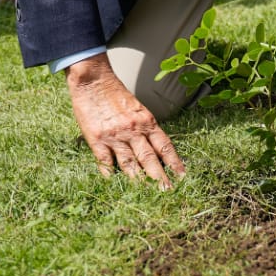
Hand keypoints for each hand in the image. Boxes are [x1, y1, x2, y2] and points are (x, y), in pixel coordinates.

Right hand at [66, 55, 185, 185]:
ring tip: (147, 196)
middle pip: (150, 158)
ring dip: (139, 181)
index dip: (174, 161)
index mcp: (146, 120)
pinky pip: (106, 162)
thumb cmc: (114, 93)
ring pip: (130, 164)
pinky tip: (116, 186)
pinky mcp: (97, 140)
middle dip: (160, 178)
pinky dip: (111, 175)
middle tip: (169, 193)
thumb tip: (155, 147)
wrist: (93, 80)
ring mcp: (115, 136)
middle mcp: (133, 129)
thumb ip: (144, 126)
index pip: (164, 145)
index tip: (183, 176)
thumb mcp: (136, 107)